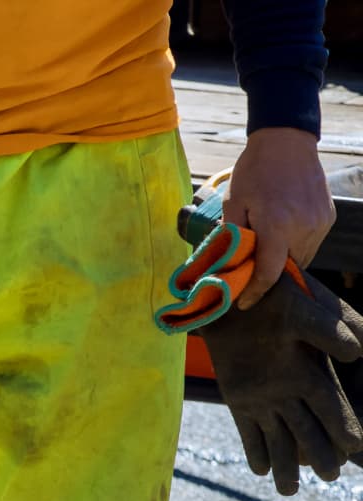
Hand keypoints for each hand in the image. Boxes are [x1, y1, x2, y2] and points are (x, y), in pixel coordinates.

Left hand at [226, 127, 334, 310]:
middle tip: (249, 278)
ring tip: (264, 257)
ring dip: (283, 263)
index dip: (255, 293)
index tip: (243, 303)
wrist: (286, 141)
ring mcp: (320, 223)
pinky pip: (311, 244)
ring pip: (302, 259)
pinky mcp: (328, 217)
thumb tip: (227, 267)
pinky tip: (281, 238)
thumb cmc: (253, 172)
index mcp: (277, 227)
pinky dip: (295, 248)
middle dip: (268, 279)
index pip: (269, 274)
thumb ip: (232, 238)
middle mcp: (304, 228)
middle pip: (287, 270)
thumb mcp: (233, 204)